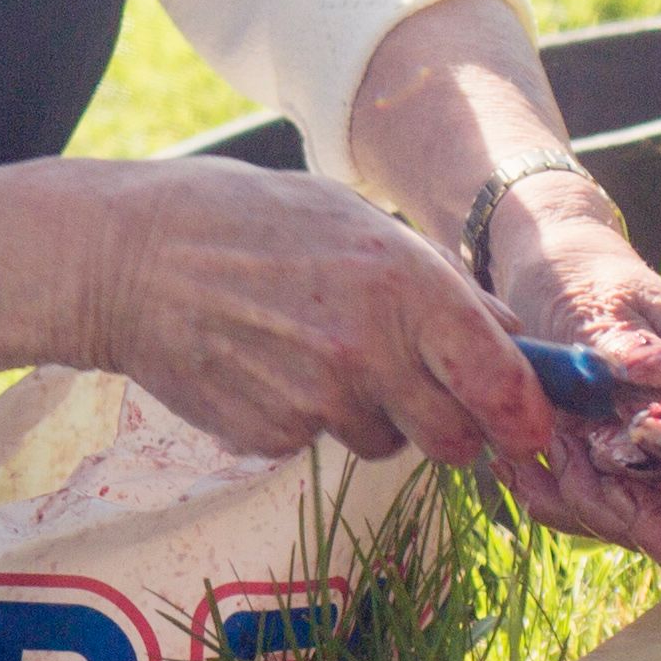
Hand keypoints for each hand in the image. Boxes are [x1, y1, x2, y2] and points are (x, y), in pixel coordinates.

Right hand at [71, 156, 558, 472]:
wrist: (128, 259)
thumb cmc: (246, 222)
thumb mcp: (352, 219)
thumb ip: (435, 280)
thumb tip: (506, 334)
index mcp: (402, 283)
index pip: (497, 378)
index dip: (526, 416)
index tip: (533, 431)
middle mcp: (367, 349)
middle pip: (455, 438)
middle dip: (454, 427)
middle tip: (427, 395)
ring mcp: (316, 400)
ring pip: (385, 441)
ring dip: (374, 414)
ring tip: (316, 351)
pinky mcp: (271, 435)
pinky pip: (319, 442)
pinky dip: (307, 417)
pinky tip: (269, 365)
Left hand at [483, 195, 660, 571]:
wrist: (553, 279)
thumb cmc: (585, 281)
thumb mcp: (599, 302)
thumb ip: (627, 344)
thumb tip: (658, 378)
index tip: (641, 470)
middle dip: (642, 517)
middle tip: (570, 458)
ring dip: (592, 508)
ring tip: (542, 450)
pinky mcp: (632, 480)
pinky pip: (610, 523)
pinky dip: (562, 505)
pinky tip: (523, 467)